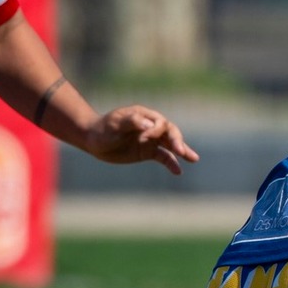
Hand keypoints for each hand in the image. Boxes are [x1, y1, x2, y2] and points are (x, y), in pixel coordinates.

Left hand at [80, 105, 199, 174]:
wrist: (94, 140)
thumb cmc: (103, 129)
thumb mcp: (114, 124)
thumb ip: (131, 122)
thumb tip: (149, 124)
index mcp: (144, 116)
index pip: (159, 122)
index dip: (156, 131)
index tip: (143, 139)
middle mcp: (151, 126)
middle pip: (170, 132)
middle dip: (177, 141)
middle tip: (180, 151)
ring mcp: (151, 139)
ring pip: (171, 144)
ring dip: (182, 150)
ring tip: (194, 159)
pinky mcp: (148, 151)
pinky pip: (164, 157)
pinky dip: (171, 163)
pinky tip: (178, 172)